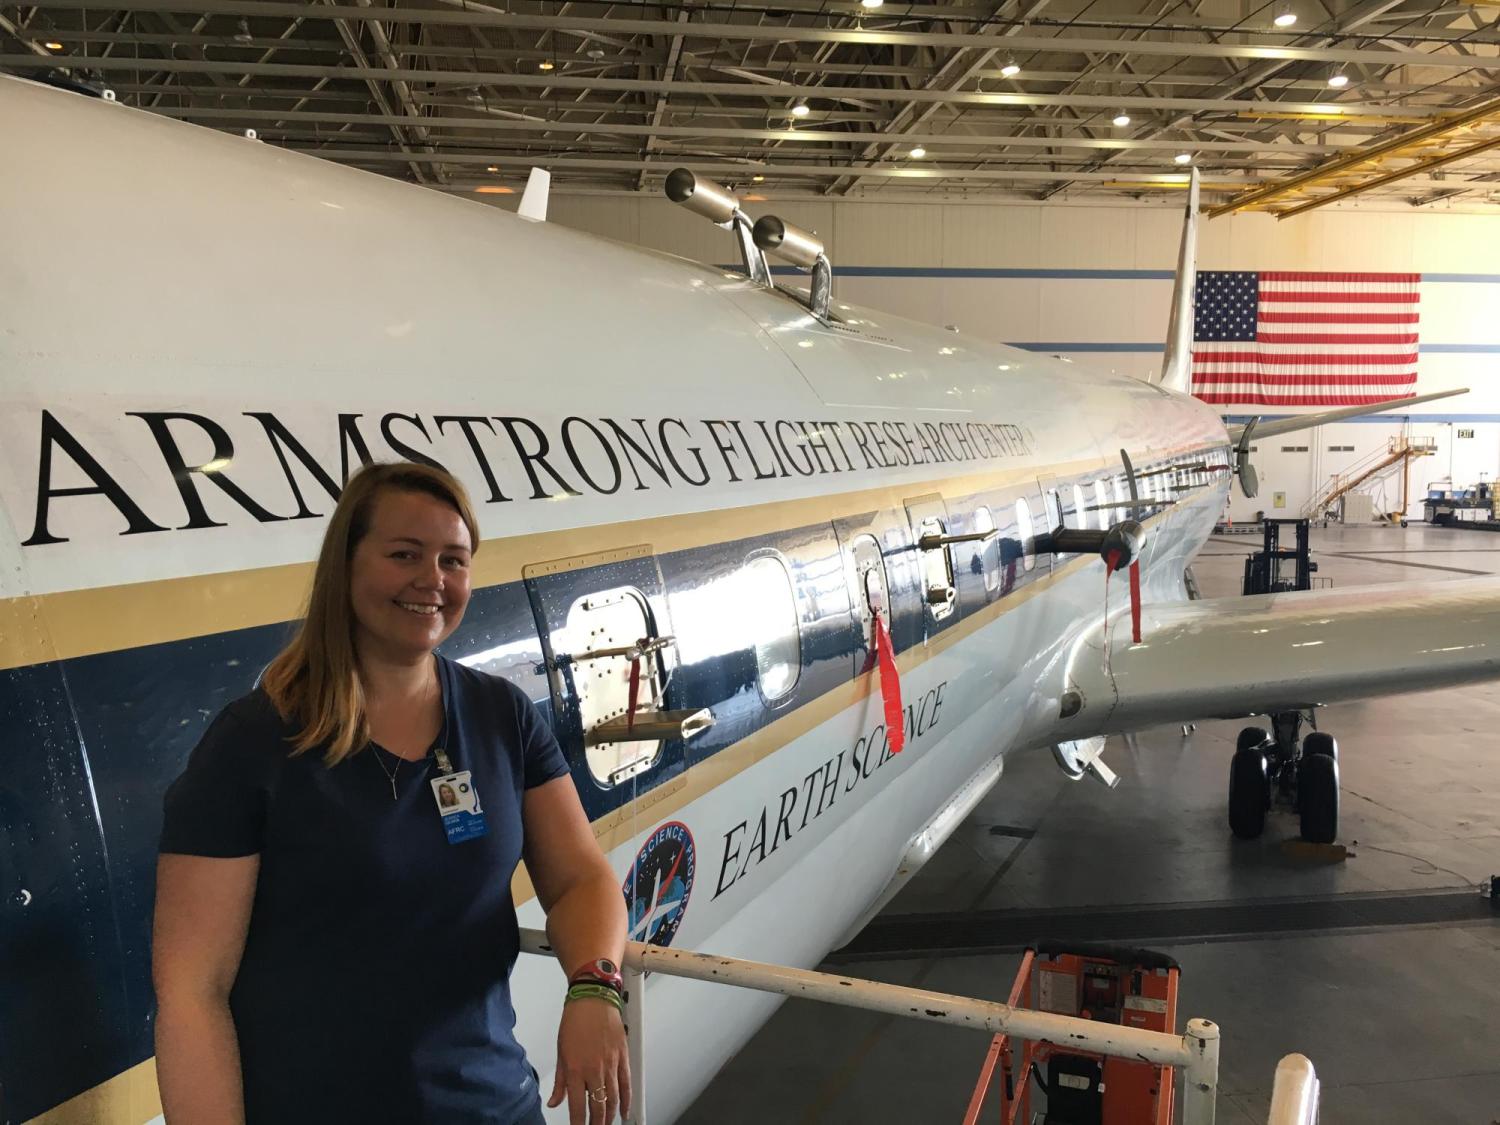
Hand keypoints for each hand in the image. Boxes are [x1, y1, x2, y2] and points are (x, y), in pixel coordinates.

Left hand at [549, 996, 631, 1124]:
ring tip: (606, 1124)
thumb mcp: (561, 1052)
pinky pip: (626, 1083)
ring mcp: (610, 1064)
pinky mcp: (623, 1057)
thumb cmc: (575, 1020)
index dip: (578, 1123)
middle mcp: (594, 1069)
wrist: (593, 999)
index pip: (576, 1106)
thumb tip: (555, 1101)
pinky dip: (626, 1100)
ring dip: (610, 1116)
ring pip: (613, 1098)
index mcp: (575, 1069)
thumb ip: (560, 1081)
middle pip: (598, 1106)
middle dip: (596, 1123)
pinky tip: (624, 1111)